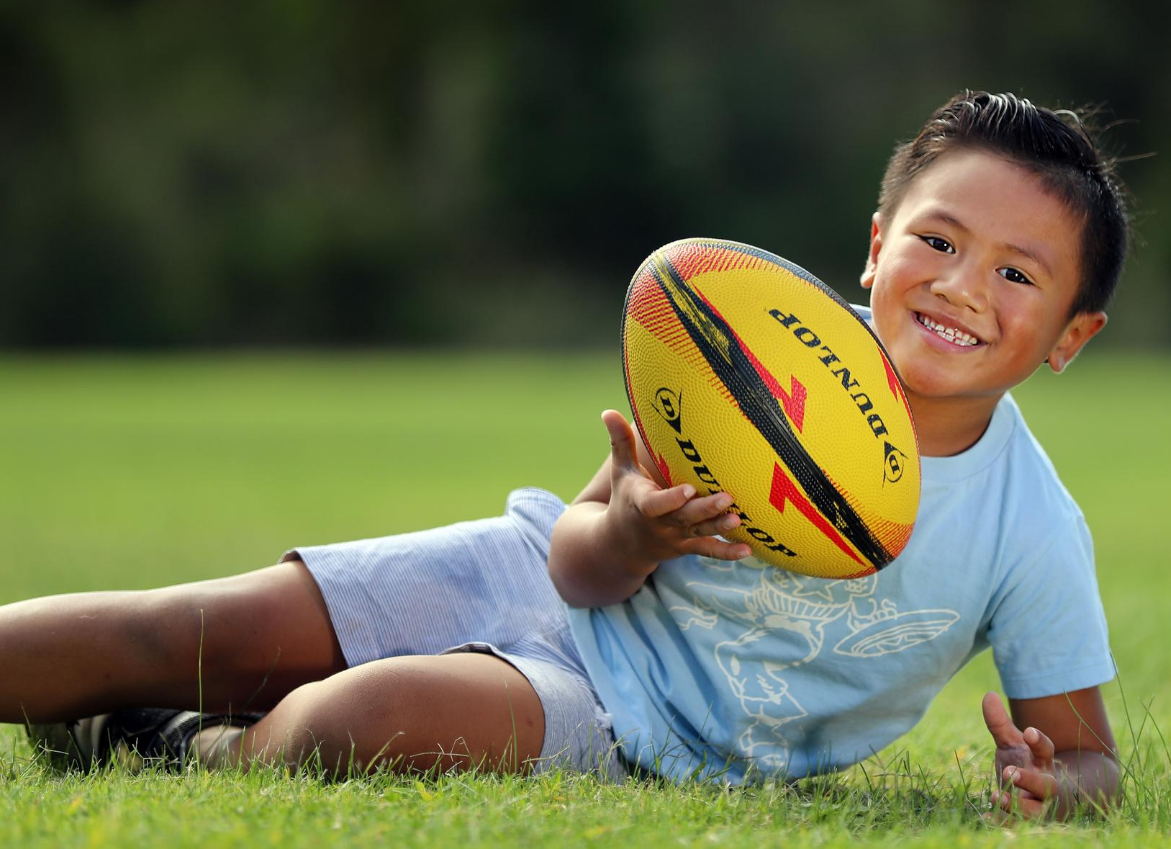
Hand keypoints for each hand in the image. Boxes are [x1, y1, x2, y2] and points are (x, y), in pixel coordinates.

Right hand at [601, 410, 752, 566]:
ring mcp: (675, 537)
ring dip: (718, 528)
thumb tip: (608, 411)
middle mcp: (660, 523)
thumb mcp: (621, 471)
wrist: (620, 544)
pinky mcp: (687, 546)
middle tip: (727, 498)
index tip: (689, 489)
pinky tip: (746, 550)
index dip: (672, 499)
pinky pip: (707, 549)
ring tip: (737, 519)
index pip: (656, 504)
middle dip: (705, 510)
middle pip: (684, 518)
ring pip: (698, 533)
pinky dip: (726, 552)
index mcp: (643, 503)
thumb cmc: (624, 497)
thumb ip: (620, 442)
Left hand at [981, 691, 1058, 820]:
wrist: (1039, 799)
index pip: (1046, 750)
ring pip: (1035, 811)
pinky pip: (1017, 826)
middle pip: (1046, 786)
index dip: (1039, 741)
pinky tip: (987, 817)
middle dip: (1029, 780)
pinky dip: (1004, 823)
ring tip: (998, 797)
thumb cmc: (1024, 765)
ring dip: (1018, 806)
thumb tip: (988, 694)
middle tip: (1009, 772)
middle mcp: (1045, 785)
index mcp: (1042, 762)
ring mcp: (1037, 806)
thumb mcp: (1011, 743)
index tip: (1028, 731)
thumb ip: (1000, 723)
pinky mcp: (1025, 821)